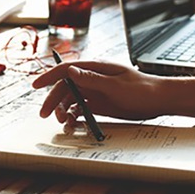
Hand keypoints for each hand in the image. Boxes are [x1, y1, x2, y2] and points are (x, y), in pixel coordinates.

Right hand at [32, 61, 166, 123]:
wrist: (159, 100)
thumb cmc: (142, 89)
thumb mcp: (116, 85)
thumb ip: (92, 79)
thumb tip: (71, 71)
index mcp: (96, 68)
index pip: (66, 69)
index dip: (48, 76)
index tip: (35, 85)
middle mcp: (92, 79)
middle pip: (65, 87)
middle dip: (52, 100)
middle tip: (45, 114)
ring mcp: (95, 91)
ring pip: (71, 99)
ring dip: (63, 110)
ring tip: (64, 123)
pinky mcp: (99, 103)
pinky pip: (80, 109)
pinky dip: (73, 116)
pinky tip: (73, 124)